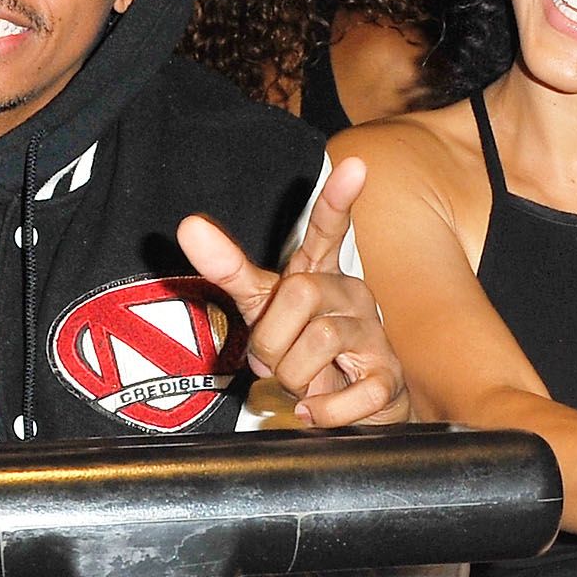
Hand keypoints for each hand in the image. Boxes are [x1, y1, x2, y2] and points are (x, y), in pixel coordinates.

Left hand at [177, 157, 411, 426]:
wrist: (347, 409)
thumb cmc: (304, 352)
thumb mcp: (263, 309)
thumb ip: (229, 269)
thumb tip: (189, 225)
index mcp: (320, 276)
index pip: (329, 230)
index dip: (338, 201)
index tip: (354, 166)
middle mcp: (351, 296)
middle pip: (302, 293)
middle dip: (272, 338)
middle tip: (273, 360)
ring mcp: (374, 336)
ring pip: (321, 342)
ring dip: (294, 376)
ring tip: (300, 385)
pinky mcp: (387, 378)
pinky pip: (356, 391)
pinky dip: (325, 410)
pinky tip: (315, 411)